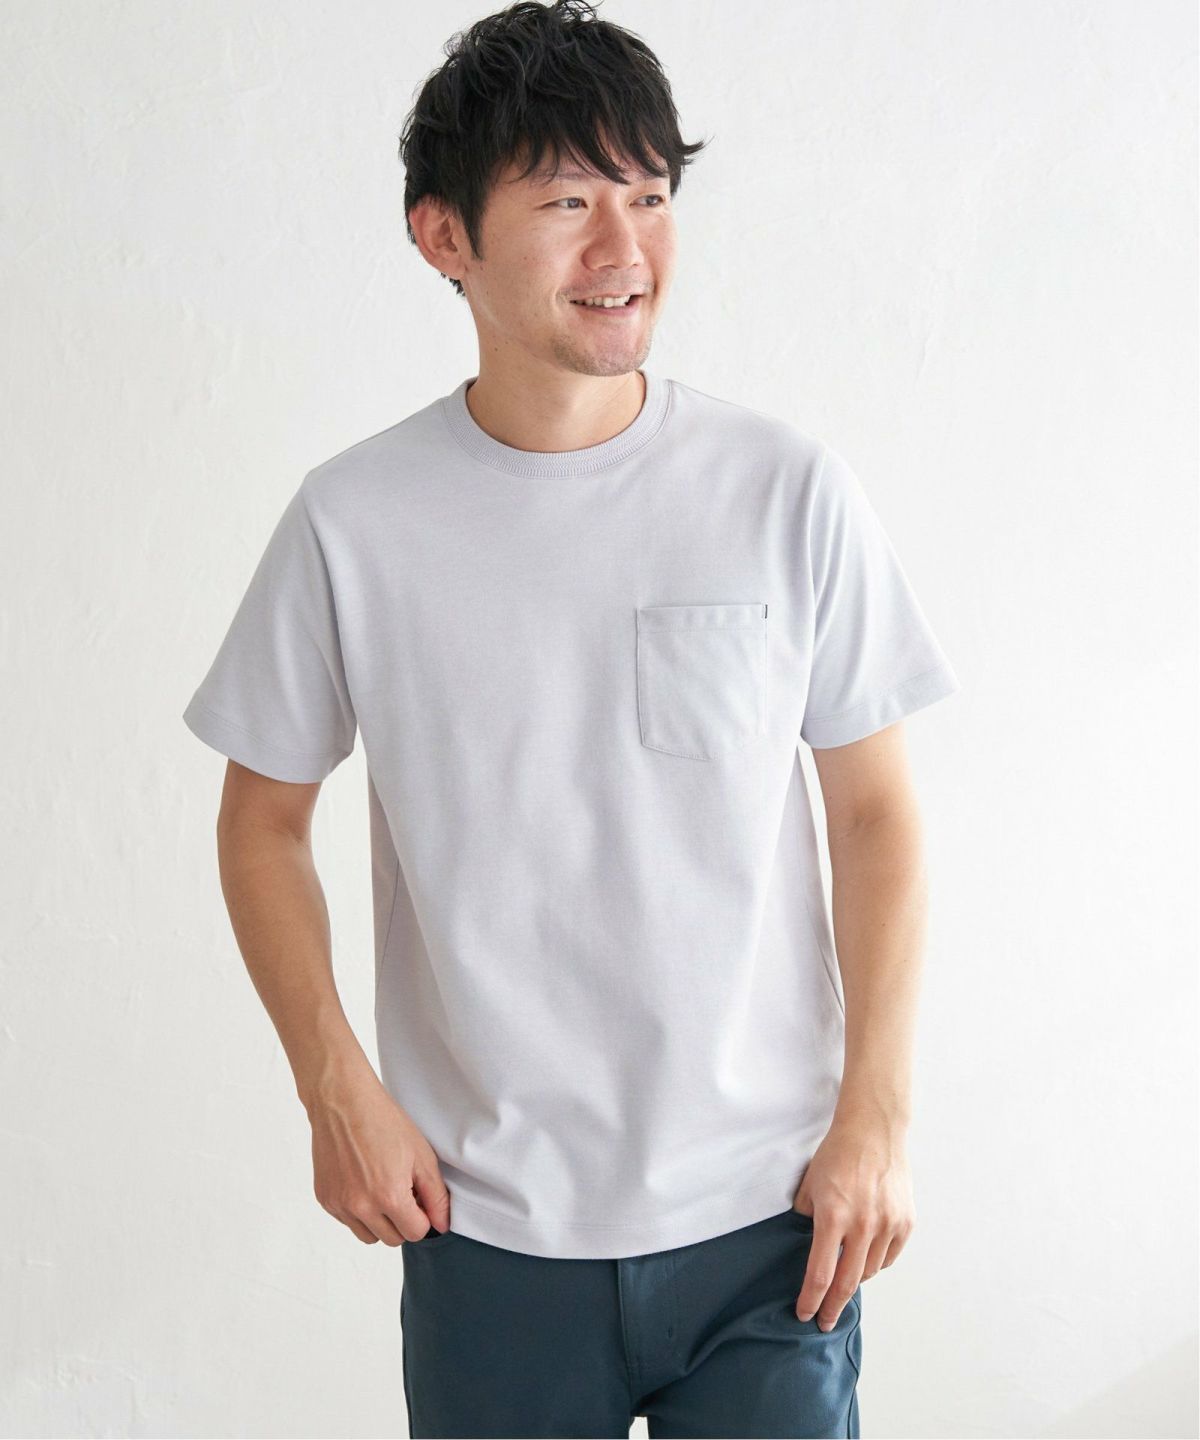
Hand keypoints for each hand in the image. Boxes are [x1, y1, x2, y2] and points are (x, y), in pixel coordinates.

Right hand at [305, 1066, 450, 1244]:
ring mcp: (339, 1205)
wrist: (342, 1101)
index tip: (419, 1197)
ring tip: (381, 1187)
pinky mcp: (325, 1199)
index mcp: (389, 1196)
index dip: (423, 1216)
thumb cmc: (384, 1122)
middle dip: (402, 1221)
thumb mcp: (421, 1155)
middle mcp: (361, 1207)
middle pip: (392, 1239)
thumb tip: (441, 1226)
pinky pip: (348, 1221)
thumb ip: (436, 1196)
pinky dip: (358, 1211)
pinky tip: (362, 1181)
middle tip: (402, 1189)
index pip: (415, 1233)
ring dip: (379, 1221)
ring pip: (368, 1235)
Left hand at [791, 1117, 914, 1329]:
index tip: (805, 1315)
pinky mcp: (906, 1222)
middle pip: (847, 1283)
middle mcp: (863, 1226)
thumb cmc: (837, 1154)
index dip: (811, 1300)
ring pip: (869, 1271)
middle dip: (833, 1307)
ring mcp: (888, 1225)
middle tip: (825, 1321)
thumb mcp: (810, 1184)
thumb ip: (806, 1216)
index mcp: (833, 1217)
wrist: (873, 1131)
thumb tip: (806, 1240)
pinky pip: (889, 1257)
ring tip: (844, 1278)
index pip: (820, 1274)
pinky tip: (866, 1258)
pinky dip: (876, 1262)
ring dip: (854, 1279)